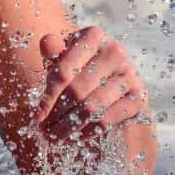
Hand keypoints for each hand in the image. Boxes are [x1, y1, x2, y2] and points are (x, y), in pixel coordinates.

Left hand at [34, 27, 147, 142]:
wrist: (112, 85)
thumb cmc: (79, 70)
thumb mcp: (62, 60)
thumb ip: (53, 53)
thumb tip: (47, 43)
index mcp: (93, 36)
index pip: (63, 71)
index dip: (47, 98)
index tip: (36, 118)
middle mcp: (114, 51)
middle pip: (76, 91)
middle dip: (57, 115)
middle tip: (44, 133)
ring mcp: (129, 73)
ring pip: (91, 107)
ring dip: (69, 127)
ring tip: (56, 138)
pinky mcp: (138, 96)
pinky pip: (107, 119)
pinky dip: (88, 131)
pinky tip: (76, 137)